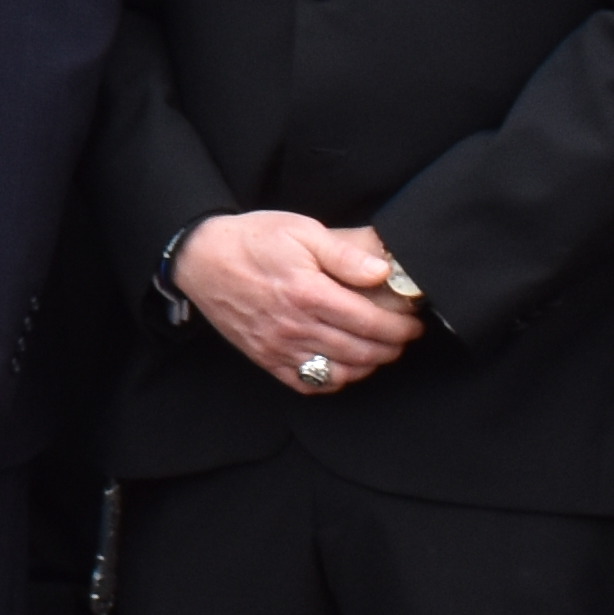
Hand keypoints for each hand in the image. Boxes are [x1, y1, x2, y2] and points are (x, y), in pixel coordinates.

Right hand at [176, 213, 420, 394]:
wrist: (200, 258)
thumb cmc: (251, 240)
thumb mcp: (301, 230)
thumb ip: (344, 252)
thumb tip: (381, 271)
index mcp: (308, 293)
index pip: (371, 323)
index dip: (400, 328)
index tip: (413, 323)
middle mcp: (295, 326)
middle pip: (361, 352)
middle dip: (391, 348)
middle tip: (403, 338)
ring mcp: (278, 347)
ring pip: (339, 372)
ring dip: (368, 366)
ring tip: (379, 351)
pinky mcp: (265, 358)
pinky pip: (308, 383)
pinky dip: (333, 380)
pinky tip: (344, 365)